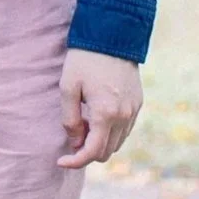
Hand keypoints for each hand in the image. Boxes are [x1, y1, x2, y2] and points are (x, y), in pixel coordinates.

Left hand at [58, 48, 141, 168]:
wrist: (112, 37)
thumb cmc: (84, 60)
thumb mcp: (68, 87)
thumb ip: (70, 118)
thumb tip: (74, 142)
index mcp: (106, 113)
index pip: (93, 151)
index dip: (76, 161)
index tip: (60, 162)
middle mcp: (124, 116)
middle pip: (107, 151)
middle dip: (87, 152)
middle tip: (70, 141)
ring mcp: (134, 111)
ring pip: (118, 143)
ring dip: (100, 143)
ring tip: (82, 128)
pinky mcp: (138, 104)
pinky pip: (125, 130)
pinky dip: (111, 133)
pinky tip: (97, 121)